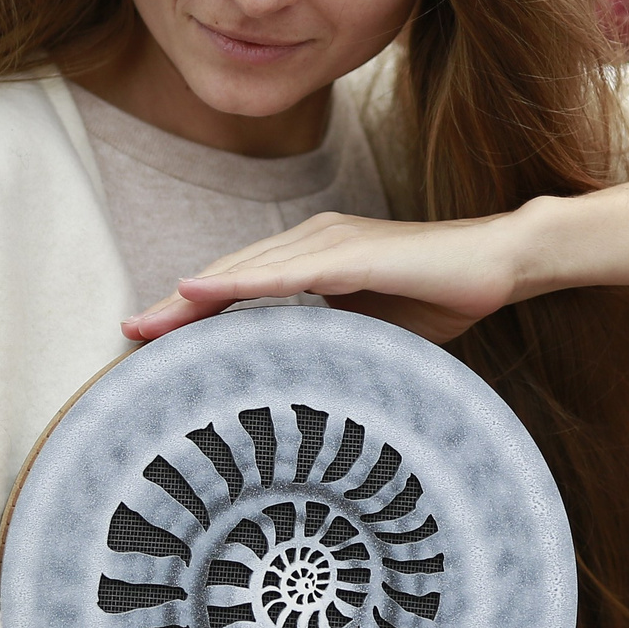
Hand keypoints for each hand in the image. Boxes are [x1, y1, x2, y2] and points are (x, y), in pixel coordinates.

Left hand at [123, 210, 529, 343]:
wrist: (501, 264)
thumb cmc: (441, 297)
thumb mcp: (371, 331)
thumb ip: (331, 344)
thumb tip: (298, 386)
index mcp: (314, 258)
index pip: (240, 287)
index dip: (192, 311)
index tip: (149, 340)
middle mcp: (313, 241)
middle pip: (229, 275)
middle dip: (174, 307)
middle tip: (126, 337)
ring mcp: (331, 243)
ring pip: (246, 272)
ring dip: (192, 297)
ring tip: (148, 323)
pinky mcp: (353, 254)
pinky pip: (287, 271)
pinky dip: (241, 282)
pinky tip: (201, 291)